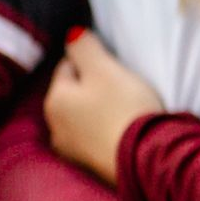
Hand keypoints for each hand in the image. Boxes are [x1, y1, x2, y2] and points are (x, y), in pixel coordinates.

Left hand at [44, 30, 162, 185]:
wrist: (145, 160)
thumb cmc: (124, 108)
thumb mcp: (106, 69)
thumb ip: (85, 48)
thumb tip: (71, 34)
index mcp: (54, 101)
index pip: (66, 67)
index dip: (91, 61)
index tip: (115, 65)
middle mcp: (55, 128)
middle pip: (73, 95)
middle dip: (92, 88)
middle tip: (122, 85)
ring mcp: (71, 151)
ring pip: (83, 118)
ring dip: (97, 111)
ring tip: (125, 108)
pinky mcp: (91, 166)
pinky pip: (94, 138)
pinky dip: (105, 130)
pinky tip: (123, 130)